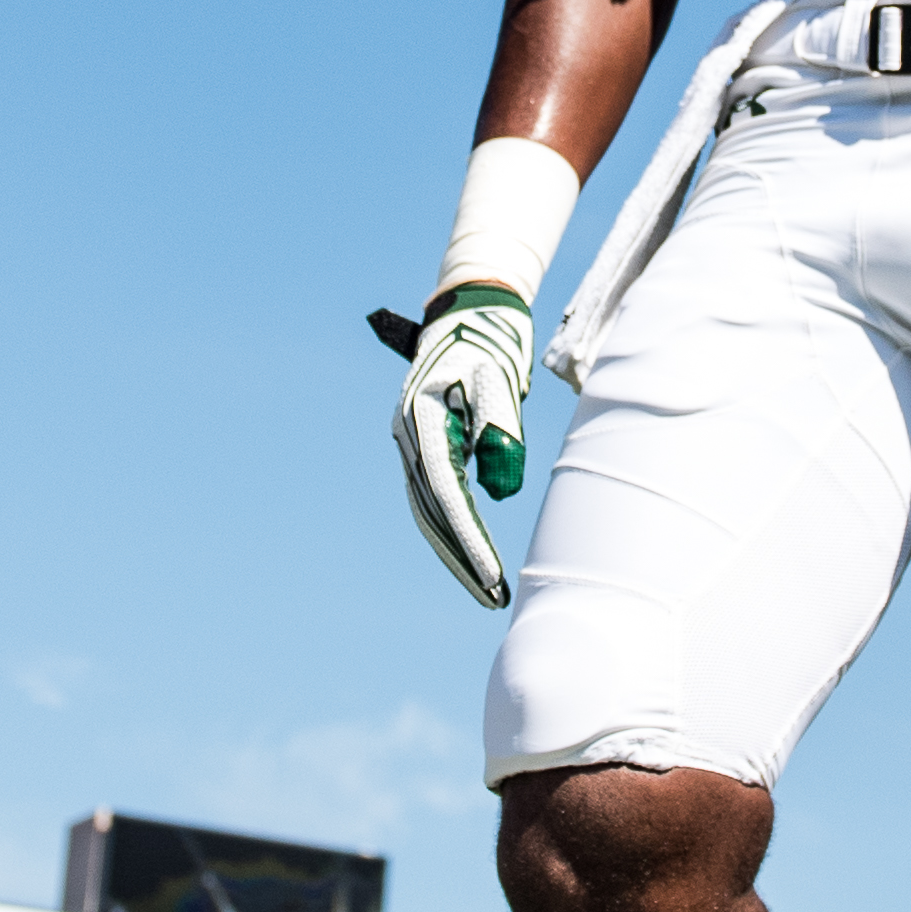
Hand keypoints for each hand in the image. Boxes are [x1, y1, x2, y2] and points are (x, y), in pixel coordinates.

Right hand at [383, 285, 534, 610]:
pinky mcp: (425, 446)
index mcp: (422, 422)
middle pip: (431, 514)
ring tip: (487, 590)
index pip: (446, 495)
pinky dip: (453, 529)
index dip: (469, 540)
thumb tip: (499, 493)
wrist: (471, 312)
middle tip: (493, 599)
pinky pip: (435, 498)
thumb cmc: (490, 343)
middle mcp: (409, 438)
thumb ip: (500, 433)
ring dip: (455, 551)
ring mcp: (413, 443)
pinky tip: (474, 555)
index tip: (492, 577)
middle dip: (461, 560)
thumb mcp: (499, 384)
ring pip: (430, 511)